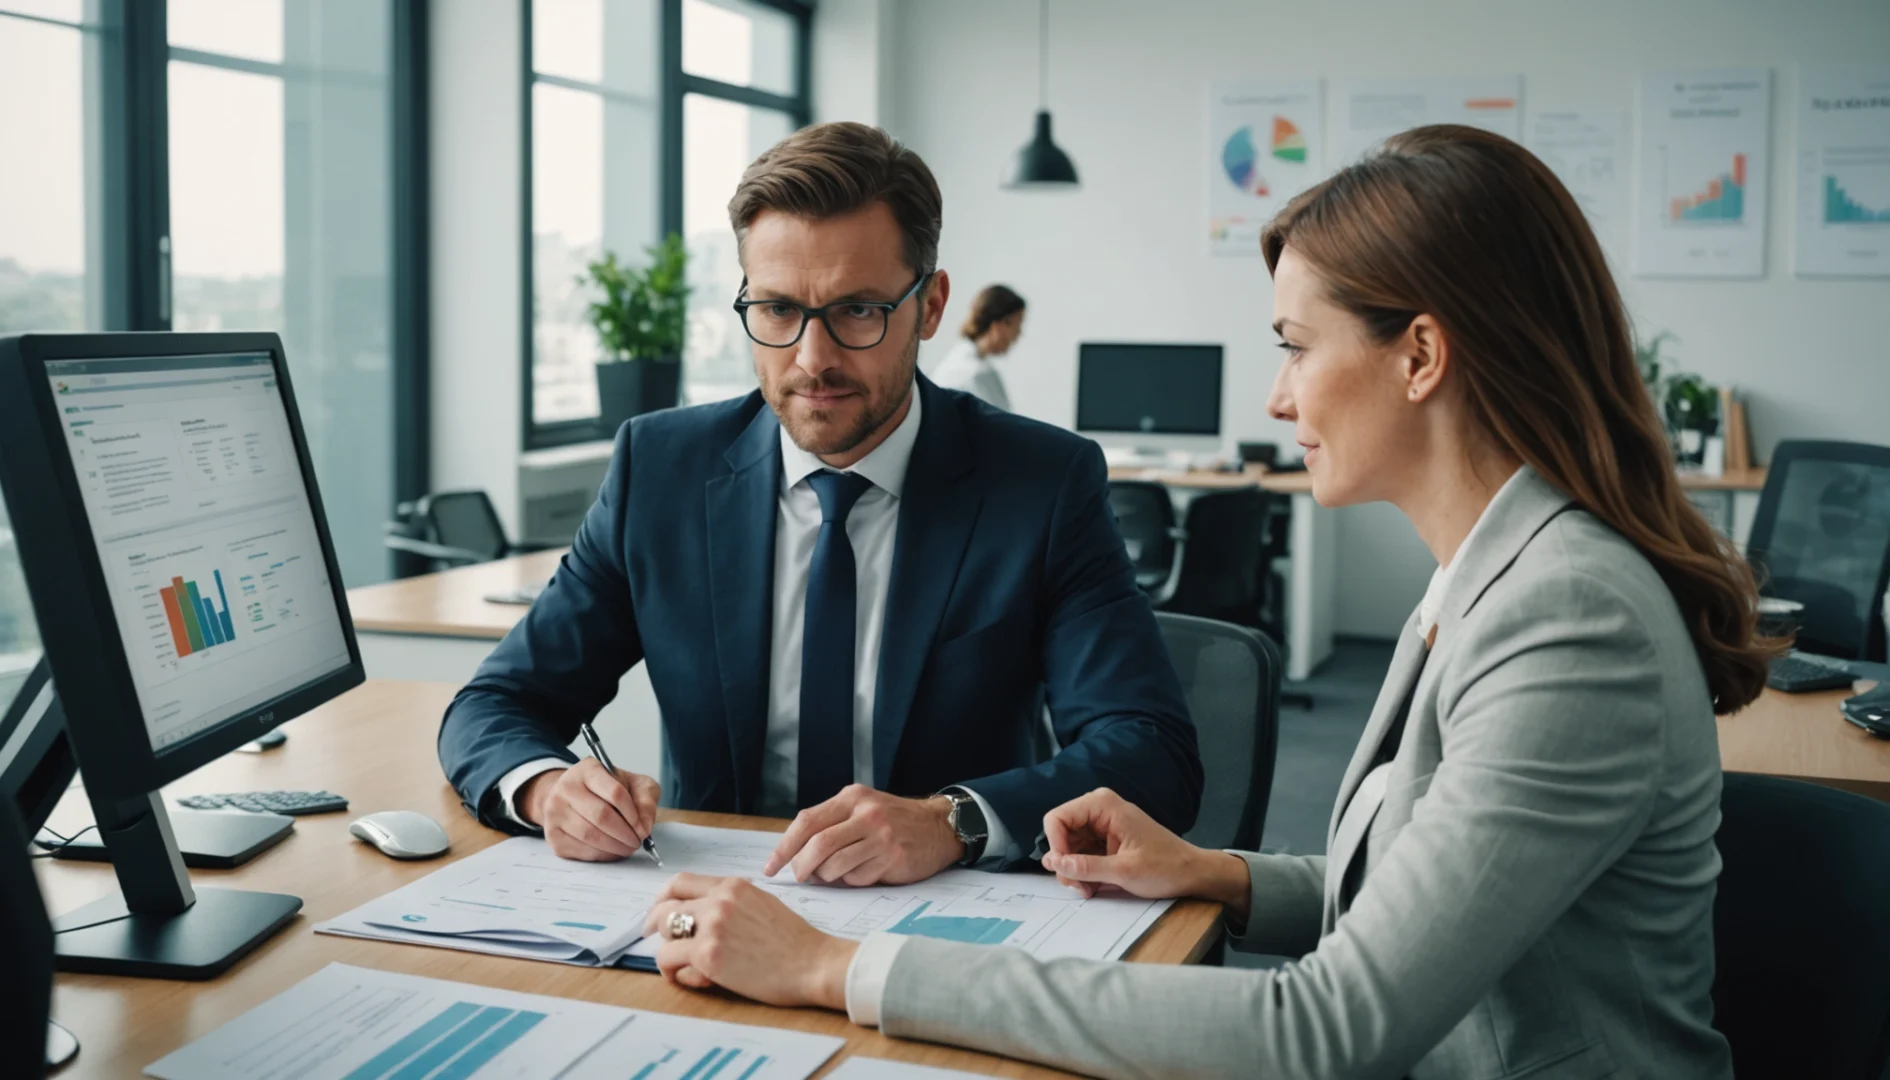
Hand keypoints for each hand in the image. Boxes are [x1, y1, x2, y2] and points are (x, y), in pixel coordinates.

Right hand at [518, 758, 660, 861]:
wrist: (572, 797)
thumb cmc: (607, 790)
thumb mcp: (633, 784)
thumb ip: (646, 799)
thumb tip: (645, 826)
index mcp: (588, 769)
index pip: (615, 792)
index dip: (633, 813)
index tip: (642, 826)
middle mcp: (566, 787)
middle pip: (601, 816)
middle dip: (625, 834)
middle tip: (637, 841)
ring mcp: (555, 811)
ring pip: (590, 835)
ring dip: (615, 847)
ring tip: (628, 847)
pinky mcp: (552, 834)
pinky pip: (581, 850)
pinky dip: (602, 854)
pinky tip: (612, 850)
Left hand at [643, 873, 857, 1008]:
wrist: (814, 963)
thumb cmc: (795, 942)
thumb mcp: (763, 905)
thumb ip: (733, 902)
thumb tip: (704, 913)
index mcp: (733, 886)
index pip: (681, 881)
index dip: (663, 897)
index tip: (659, 911)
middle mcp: (719, 900)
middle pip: (666, 906)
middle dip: (655, 924)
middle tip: (655, 939)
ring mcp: (712, 926)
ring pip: (665, 934)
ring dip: (669, 953)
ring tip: (685, 967)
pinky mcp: (708, 955)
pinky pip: (670, 960)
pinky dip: (674, 972)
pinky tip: (693, 979)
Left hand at [762, 784, 962, 884]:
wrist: (938, 827)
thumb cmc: (892, 821)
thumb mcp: (861, 809)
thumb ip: (831, 825)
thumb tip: (793, 854)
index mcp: (852, 797)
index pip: (807, 821)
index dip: (784, 846)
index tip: (771, 867)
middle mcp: (866, 813)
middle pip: (818, 844)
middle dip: (801, 867)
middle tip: (799, 877)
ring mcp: (881, 835)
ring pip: (835, 865)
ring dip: (828, 876)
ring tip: (837, 873)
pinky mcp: (893, 857)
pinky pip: (858, 878)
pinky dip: (853, 880)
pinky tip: (865, 872)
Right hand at [1040, 787, 1251, 916]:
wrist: (1191, 873)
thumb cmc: (1165, 867)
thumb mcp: (1124, 871)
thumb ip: (1085, 867)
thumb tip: (1052, 862)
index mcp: (1102, 805)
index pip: (1056, 819)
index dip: (1056, 846)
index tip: (1067, 871)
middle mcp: (1098, 810)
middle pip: (1060, 835)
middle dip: (1065, 864)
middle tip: (1080, 887)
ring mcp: (1100, 825)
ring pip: (1067, 848)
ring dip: (1073, 872)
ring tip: (1090, 889)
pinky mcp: (1103, 840)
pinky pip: (1080, 855)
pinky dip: (1083, 873)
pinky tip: (1095, 886)